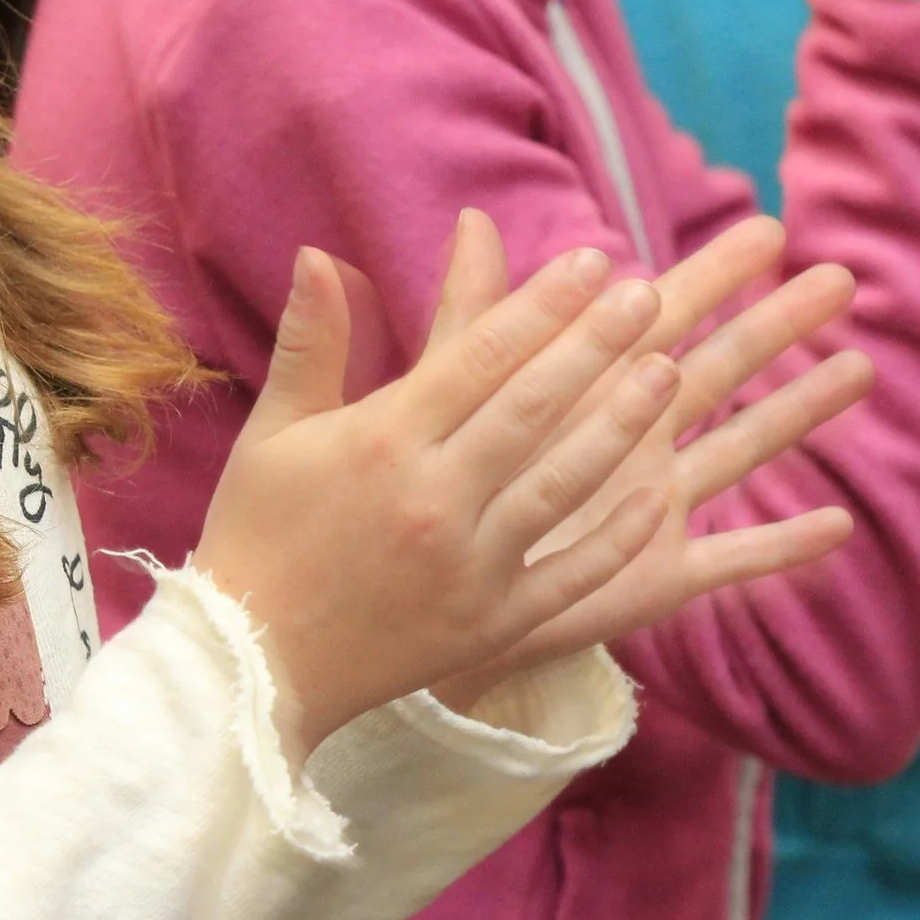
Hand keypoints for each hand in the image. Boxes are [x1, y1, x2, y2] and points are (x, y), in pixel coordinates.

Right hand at [195, 221, 683, 750]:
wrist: (250, 668)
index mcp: (382, 441)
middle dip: (596, 346)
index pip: (478, 356)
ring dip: (620, 427)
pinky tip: (660, 498)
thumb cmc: (257, 538)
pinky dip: (615, 540)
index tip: (593, 260)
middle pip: (531, 408)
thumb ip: (311, 341)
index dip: (541, 305)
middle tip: (650, 295)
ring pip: (560, 484)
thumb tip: (320, 252)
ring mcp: (468, 566)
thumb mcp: (273, 432)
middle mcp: (432, 498)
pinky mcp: (490, 625)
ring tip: (669, 373)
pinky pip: (569, 577)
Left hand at [423, 217, 873, 707]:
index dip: (716, 273)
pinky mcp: (663, 572)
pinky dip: (783, 546)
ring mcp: (659, 501)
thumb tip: (469, 216)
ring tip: (860, 371)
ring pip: (744, 446)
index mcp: (593, 387)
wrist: (434, 588)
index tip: (770, 229)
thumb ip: (477, 314)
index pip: (666, 315)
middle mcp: (640, 435)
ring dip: (800, 411)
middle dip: (780, 325)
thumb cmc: (448, 481)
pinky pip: (734, 557)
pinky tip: (840, 525)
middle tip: (840, 278)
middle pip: (723, 368)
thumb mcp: (457, 392)